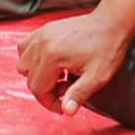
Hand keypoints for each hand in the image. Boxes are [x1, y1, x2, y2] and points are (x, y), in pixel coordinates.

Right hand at [20, 1, 134, 114]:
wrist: (112, 23)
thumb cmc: (107, 48)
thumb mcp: (97, 77)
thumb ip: (79, 94)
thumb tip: (67, 111)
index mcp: (53, 56)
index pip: (38, 89)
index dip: (49, 102)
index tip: (64, 105)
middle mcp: (42, 43)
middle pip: (29, 78)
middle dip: (46, 89)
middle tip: (67, 87)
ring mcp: (41, 34)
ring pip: (23, 64)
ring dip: (37, 75)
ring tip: (58, 75)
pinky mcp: (44, 29)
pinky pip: (25, 48)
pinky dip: (32, 59)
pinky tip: (51, 63)